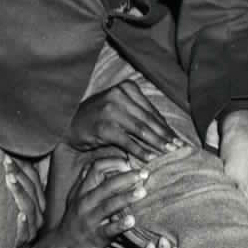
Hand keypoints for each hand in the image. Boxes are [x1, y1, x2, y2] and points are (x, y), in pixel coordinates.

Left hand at [2, 158, 45, 247]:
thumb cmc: (5, 221)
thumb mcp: (10, 201)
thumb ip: (12, 184)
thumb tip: (5, 159)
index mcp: (37, 201)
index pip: (34, 180)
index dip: (23, 168)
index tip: (8, 156)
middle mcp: (38, 214)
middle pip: (31, 190)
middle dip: (19, 175)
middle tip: (6, 162)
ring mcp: (32, 228)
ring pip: (29, 207)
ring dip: (20, 192)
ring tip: (10, 179)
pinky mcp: (23, 241)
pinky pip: (25, 232)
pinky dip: (23, 223)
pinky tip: (20, 215)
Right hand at [49, 153, 150, 247]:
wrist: (63, 246)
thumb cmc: (75, 218)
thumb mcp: (76, 196)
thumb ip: (89, 180)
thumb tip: (109, 163)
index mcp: (82, 190)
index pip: (96, 168)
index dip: (114, 163)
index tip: (129, 163)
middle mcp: (85, 202)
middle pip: (106, 185)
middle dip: (127, 177)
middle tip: (144, 174)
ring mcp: (90, 220)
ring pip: (108, 205)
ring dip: (126, 198)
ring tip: (142, 192)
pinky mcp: (95, 237)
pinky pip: (109, 230)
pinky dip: (120, 225)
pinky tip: (132, 220)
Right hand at [68, 80, 183, 161]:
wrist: (69, 124)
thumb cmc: (98, 117)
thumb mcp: (119, 108)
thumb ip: (139, 114)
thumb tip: (166, 131)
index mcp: (126, 88)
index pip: (151, 110)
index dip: (166, 126)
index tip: (178, 138)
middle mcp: (119, 96)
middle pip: (148, 120)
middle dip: (165, 136)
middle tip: (178, 148)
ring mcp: (110, 110)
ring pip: (141, 130)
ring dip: (157, 144)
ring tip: (168, 154)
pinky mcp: (103, 127)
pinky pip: (127, 141)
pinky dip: (141, 151)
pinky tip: (151, 159)